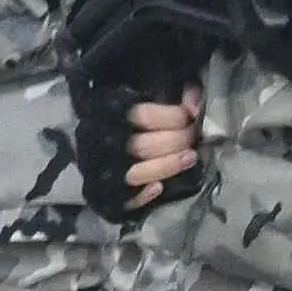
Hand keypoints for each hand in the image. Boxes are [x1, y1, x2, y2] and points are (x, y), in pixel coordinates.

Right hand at [85, 89, 202, 220]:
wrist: (104, 132)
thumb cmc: (132, 110)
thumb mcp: (147, 90)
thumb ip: (170, 91)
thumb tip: (195, 101)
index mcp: (104, 111)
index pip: (140, 114)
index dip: (173, 116)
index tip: (191, 114)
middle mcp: (97, 140)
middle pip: (141, 146)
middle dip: (176, 142)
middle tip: (193, 137)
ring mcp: (99, 168)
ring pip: (136, 173)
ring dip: (168, 166)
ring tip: (190, 157)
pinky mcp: (102, 192)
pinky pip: (123, 200)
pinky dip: (143, 195)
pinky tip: (159, 187)